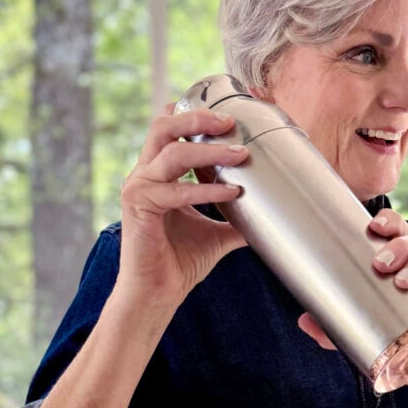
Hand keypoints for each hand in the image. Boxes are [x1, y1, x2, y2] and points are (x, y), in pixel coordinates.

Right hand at [117, 105, 250, 310]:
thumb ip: (236, 217)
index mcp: (158, 174)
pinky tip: (231, 192)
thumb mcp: (216, 232)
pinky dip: (205, 190)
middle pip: (164, 127)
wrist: (160, 293)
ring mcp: (138, 188)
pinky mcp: (138, 206)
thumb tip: (270, 215)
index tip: (228, 114)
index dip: (194, 116)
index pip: (171, 131)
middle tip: (230, 123)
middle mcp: (145, 175)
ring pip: (171, 153)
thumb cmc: (180, 262)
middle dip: (198, 120)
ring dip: (209, 152)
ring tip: (239, 154)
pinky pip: (175, 191)